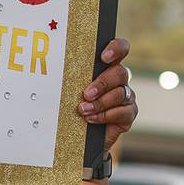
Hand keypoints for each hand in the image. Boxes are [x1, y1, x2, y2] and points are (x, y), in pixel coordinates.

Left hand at [79, 38, 136, 152]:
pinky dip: (106, 115)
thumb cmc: (72, 109)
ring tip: (83, 110)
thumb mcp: (70, 92)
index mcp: (106, 68)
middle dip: (102, 83)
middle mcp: (118, 80)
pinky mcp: (128, 114)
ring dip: (100, 103)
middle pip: (120, 73)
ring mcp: (126, 97)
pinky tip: (91, 119)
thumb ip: (71, 80)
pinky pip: (124, 112)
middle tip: (86, 94)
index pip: (120, 49)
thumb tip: (55, 72)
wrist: (78, 136)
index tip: (104, 57)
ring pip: (121, 93)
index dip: (116, 49)